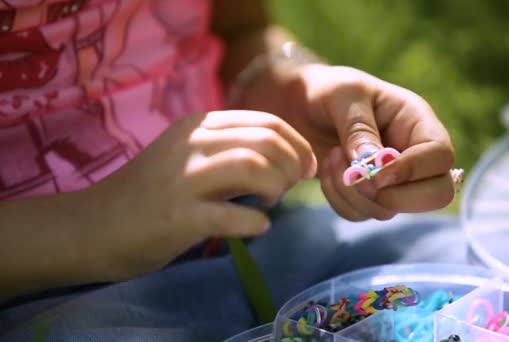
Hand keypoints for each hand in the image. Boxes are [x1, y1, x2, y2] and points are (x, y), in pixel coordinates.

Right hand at [90, 110, 315, 279]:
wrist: (91, 226)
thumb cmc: (147, 193)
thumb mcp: (188, 158)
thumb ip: (230, 153)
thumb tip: (286, 162)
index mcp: (197, 126)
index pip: (266, 122)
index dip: (297, 144)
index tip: (306, 166)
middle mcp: (191, 144)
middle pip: (267, 142)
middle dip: (294, 164)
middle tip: (295, 185)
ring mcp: (183, 180)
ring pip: (255, 168)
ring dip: (278, 186)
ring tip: (273, 200)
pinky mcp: (178, 217)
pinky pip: (234, 217)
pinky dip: (256, 224)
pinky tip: (257, 227)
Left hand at [273, 64, 454, 220]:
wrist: (299, 104)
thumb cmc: (327, 90)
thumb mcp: (343, 95)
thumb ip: (359, 127)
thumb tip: (374, 164)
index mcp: (417, 122)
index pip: (441, 156)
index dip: (413, 171)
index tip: (375, 172)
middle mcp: (413, 154)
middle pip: (437, 194)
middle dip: (394, 196)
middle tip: (357, 179)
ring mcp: (393, 179)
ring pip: (392, 209)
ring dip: (354, 194)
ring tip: (331, 157)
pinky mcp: (369, 194)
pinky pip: (363, 214)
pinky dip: (341, 200)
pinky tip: (327, 171)